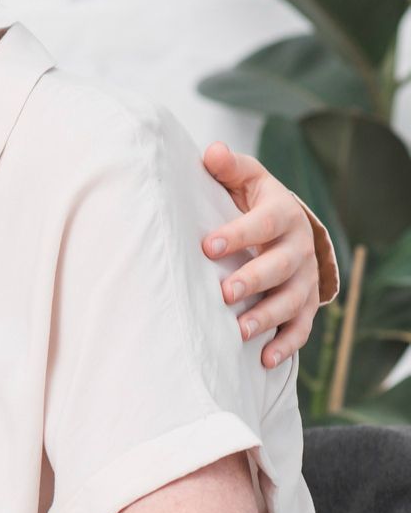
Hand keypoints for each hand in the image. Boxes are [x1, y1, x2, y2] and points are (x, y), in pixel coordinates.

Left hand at [200, 142, 324, 367]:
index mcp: (282, 213)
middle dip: (253, 280)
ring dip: (266, 317)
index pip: (262, 223)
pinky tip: (264, 359)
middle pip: (280, 266)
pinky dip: (286, 345)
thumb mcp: (243, 178)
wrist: (283, 224)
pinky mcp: (305, 304)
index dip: (237, 234)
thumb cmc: (251, 200)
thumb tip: (212, 152)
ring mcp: (304, 278)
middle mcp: (299, 247)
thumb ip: (227, 167)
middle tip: (224, 292)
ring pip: (291, 301)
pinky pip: (301, 328)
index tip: (207, 246)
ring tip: (238, 331)